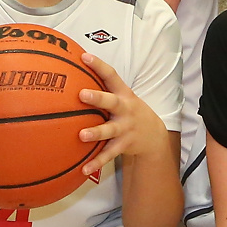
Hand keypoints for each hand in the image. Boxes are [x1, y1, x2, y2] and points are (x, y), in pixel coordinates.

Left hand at [73, 52, 168, 180]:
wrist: (154, 136)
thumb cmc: (129, 111)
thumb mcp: (122, 96)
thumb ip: (102, 87)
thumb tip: (73, 71)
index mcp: (123, 94)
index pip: (111, 75)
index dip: (99, 65)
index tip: (84, 56)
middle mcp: (125, 110)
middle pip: (112, 102)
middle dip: (98, 98)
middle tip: (82, 95)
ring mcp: (126, 128)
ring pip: (110, 131)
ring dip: (96, 133)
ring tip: (81, 135)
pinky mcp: (124, 145)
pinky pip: (108, 155)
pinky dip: (96, 163)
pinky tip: (83, 169)